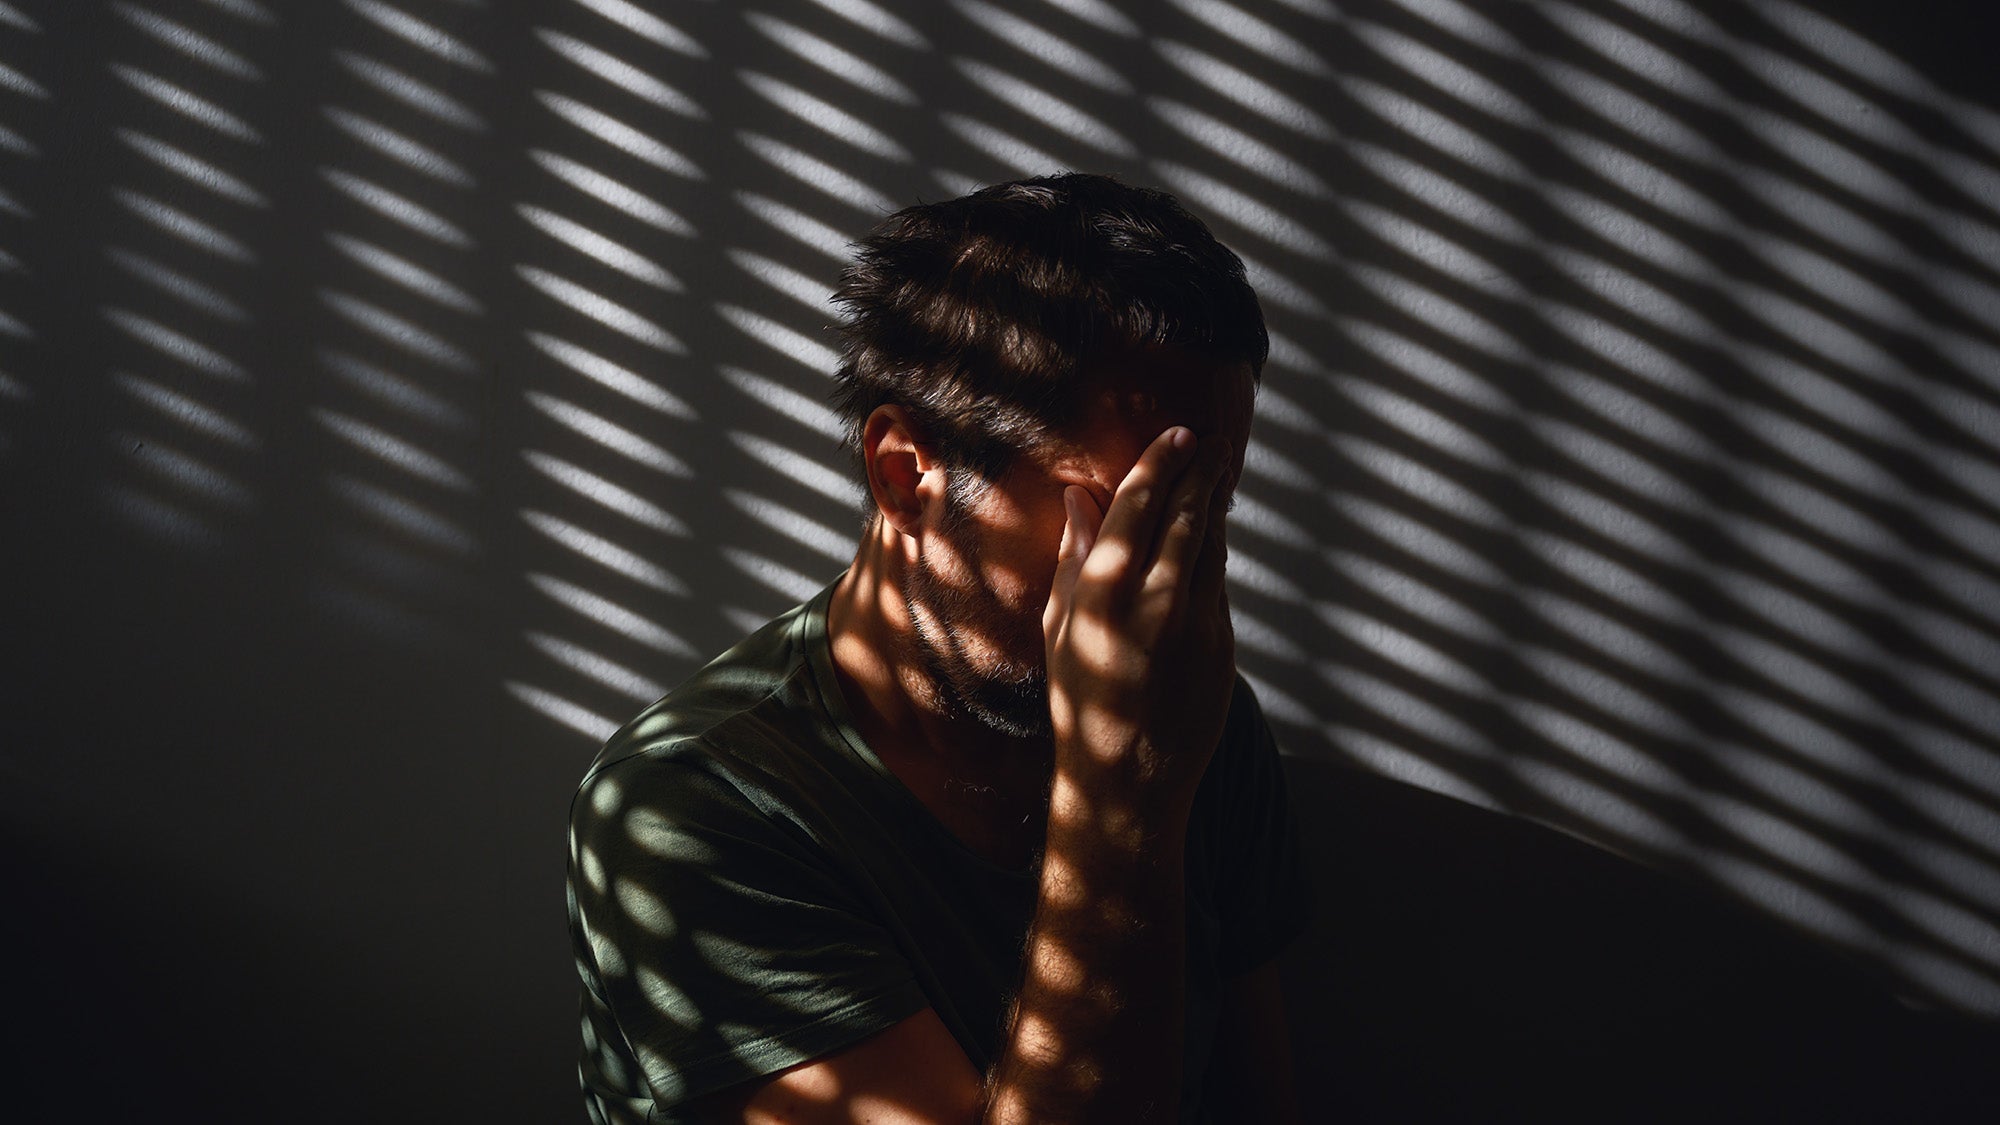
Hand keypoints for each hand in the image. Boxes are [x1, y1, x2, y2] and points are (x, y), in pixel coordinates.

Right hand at [1041, 426, 1235, 822]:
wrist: (1125, 777)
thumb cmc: (1079, 698)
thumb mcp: (1060, 625)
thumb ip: (1075, 557)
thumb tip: (1080, 498)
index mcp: (1104, 592)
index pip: (1140, 505)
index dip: (1163, 462)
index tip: (1180, 434)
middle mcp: (1155, 601)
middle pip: (1189, 514)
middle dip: (1203, 472)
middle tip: (1213, 442)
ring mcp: (1197, 624)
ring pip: (1213, 547)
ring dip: (1216, 508)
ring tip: (1217, 478)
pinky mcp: (1223, 646)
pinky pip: (1218, 588)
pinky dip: (1215, 558)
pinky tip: (1211, 544)